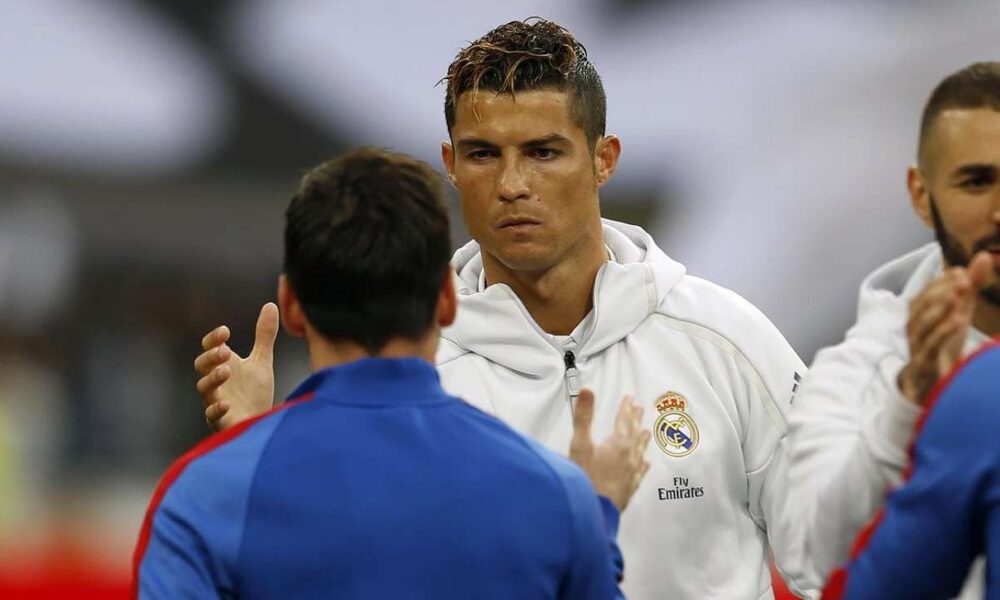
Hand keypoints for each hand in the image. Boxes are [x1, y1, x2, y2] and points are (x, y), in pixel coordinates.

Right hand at [193, 303, 278, 429]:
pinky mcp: (221, 421)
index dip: (213, 339)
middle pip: (201, 366)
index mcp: (223, 365)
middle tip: (225, 350)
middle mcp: (216, 382)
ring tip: (227, 370)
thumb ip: (264, 336)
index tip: (225, 331)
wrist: (262, 421)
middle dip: (211, 357)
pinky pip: (212, 415)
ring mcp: (216, 401)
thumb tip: (270, 305)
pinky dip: (217, 408)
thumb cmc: (255, 392)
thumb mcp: (262, 361)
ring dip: (213, 378)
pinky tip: (227, 402)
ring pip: (204, 389)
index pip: (209, 348)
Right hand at [569, 388, 651, 510]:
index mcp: (618, 443)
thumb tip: (588, 390)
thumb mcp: (580, 444)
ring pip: (640, 451)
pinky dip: (643, 464)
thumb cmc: (585, 478)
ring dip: (642, 439)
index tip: (630, 397)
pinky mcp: (629, 488)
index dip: (626, 407)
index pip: (624, 420)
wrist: (593, 511)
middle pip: (634, 433)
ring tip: (647, 432)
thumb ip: (584, 417)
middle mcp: (629, 457)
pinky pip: (640, 472)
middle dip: (635, 419)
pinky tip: (645, 464)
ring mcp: (631, 473)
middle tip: (640, 409)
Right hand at [898, 252, 991, 404]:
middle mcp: (914, 326)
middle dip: (941, 290)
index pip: (926, 291)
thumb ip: (970, 286)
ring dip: (939, 307)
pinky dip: (943, 331)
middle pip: (921, 304)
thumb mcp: (959, 311)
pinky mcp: (924, 362)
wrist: (927, 383)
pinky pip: (930, 345)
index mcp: (919, 312)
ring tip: (958, 295)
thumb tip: (984, 255)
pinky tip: (958, 321)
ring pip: (922, 323)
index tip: (962, 272)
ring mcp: (916, 344)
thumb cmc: (942, 342)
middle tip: (964, 280)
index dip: (943, 281)